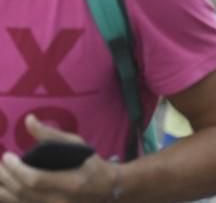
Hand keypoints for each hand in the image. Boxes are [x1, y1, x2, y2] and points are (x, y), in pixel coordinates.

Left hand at [0, 115, 117, 202]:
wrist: (107, 188)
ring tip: (1, 174)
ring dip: (4, 188)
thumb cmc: (91, 163)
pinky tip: (5, 188)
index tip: (7, 156)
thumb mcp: (77, 144)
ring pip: (19, 202)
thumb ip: (52, 134)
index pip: (35, 179)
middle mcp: (61, 201)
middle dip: (6, 177)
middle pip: (23, 192)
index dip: (17, 169)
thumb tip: (29, 120)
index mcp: (71, 182)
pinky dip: (10, 198)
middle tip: (1, 163)